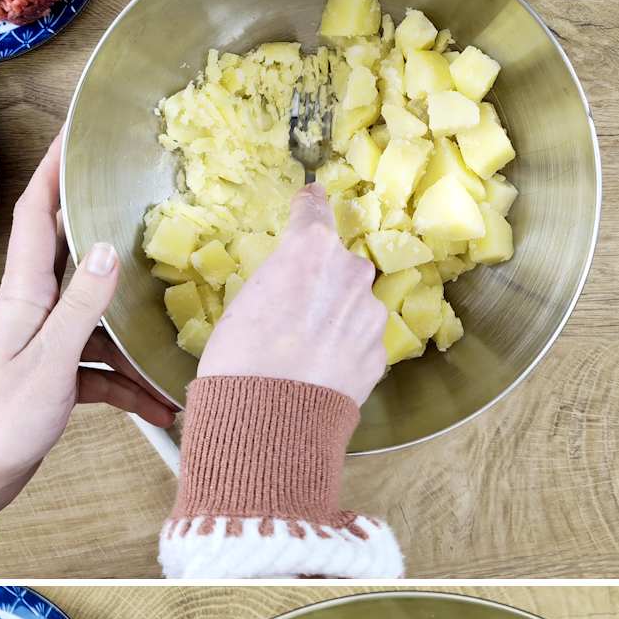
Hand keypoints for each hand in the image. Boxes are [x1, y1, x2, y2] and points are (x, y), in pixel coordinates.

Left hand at [0, 131, 175, 534]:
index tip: (76, 136)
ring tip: (171, 333)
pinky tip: (157, 402)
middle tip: (144, 208)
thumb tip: (106, 250)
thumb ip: (81, 306)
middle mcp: (34, 312)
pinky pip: (100, 368)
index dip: (54, 171)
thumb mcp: (49, 362)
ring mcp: (44, 345)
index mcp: (24, 296)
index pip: (38, 215)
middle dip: (107, 231)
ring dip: (132, 329)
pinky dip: (129, 383)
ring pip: (97, 318)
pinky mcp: (54, 379)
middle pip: (73, 256)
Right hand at [197, 184, 386, 404]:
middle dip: (321, 280)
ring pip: (353, 304)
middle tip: (291, 311)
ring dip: (335, 317)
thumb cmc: (239, 360)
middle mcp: (349, 273)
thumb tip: (287, 290)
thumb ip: (278, 281)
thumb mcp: (244, 302)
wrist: (269, 422)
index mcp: (310, 249)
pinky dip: (344, 349)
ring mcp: (369, 314)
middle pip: (338, 263)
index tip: (312, 196)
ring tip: (302, 350)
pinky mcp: (380, 353)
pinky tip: (319, 371)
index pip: (314, 210)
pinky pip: (360, 340)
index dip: (310, 202)